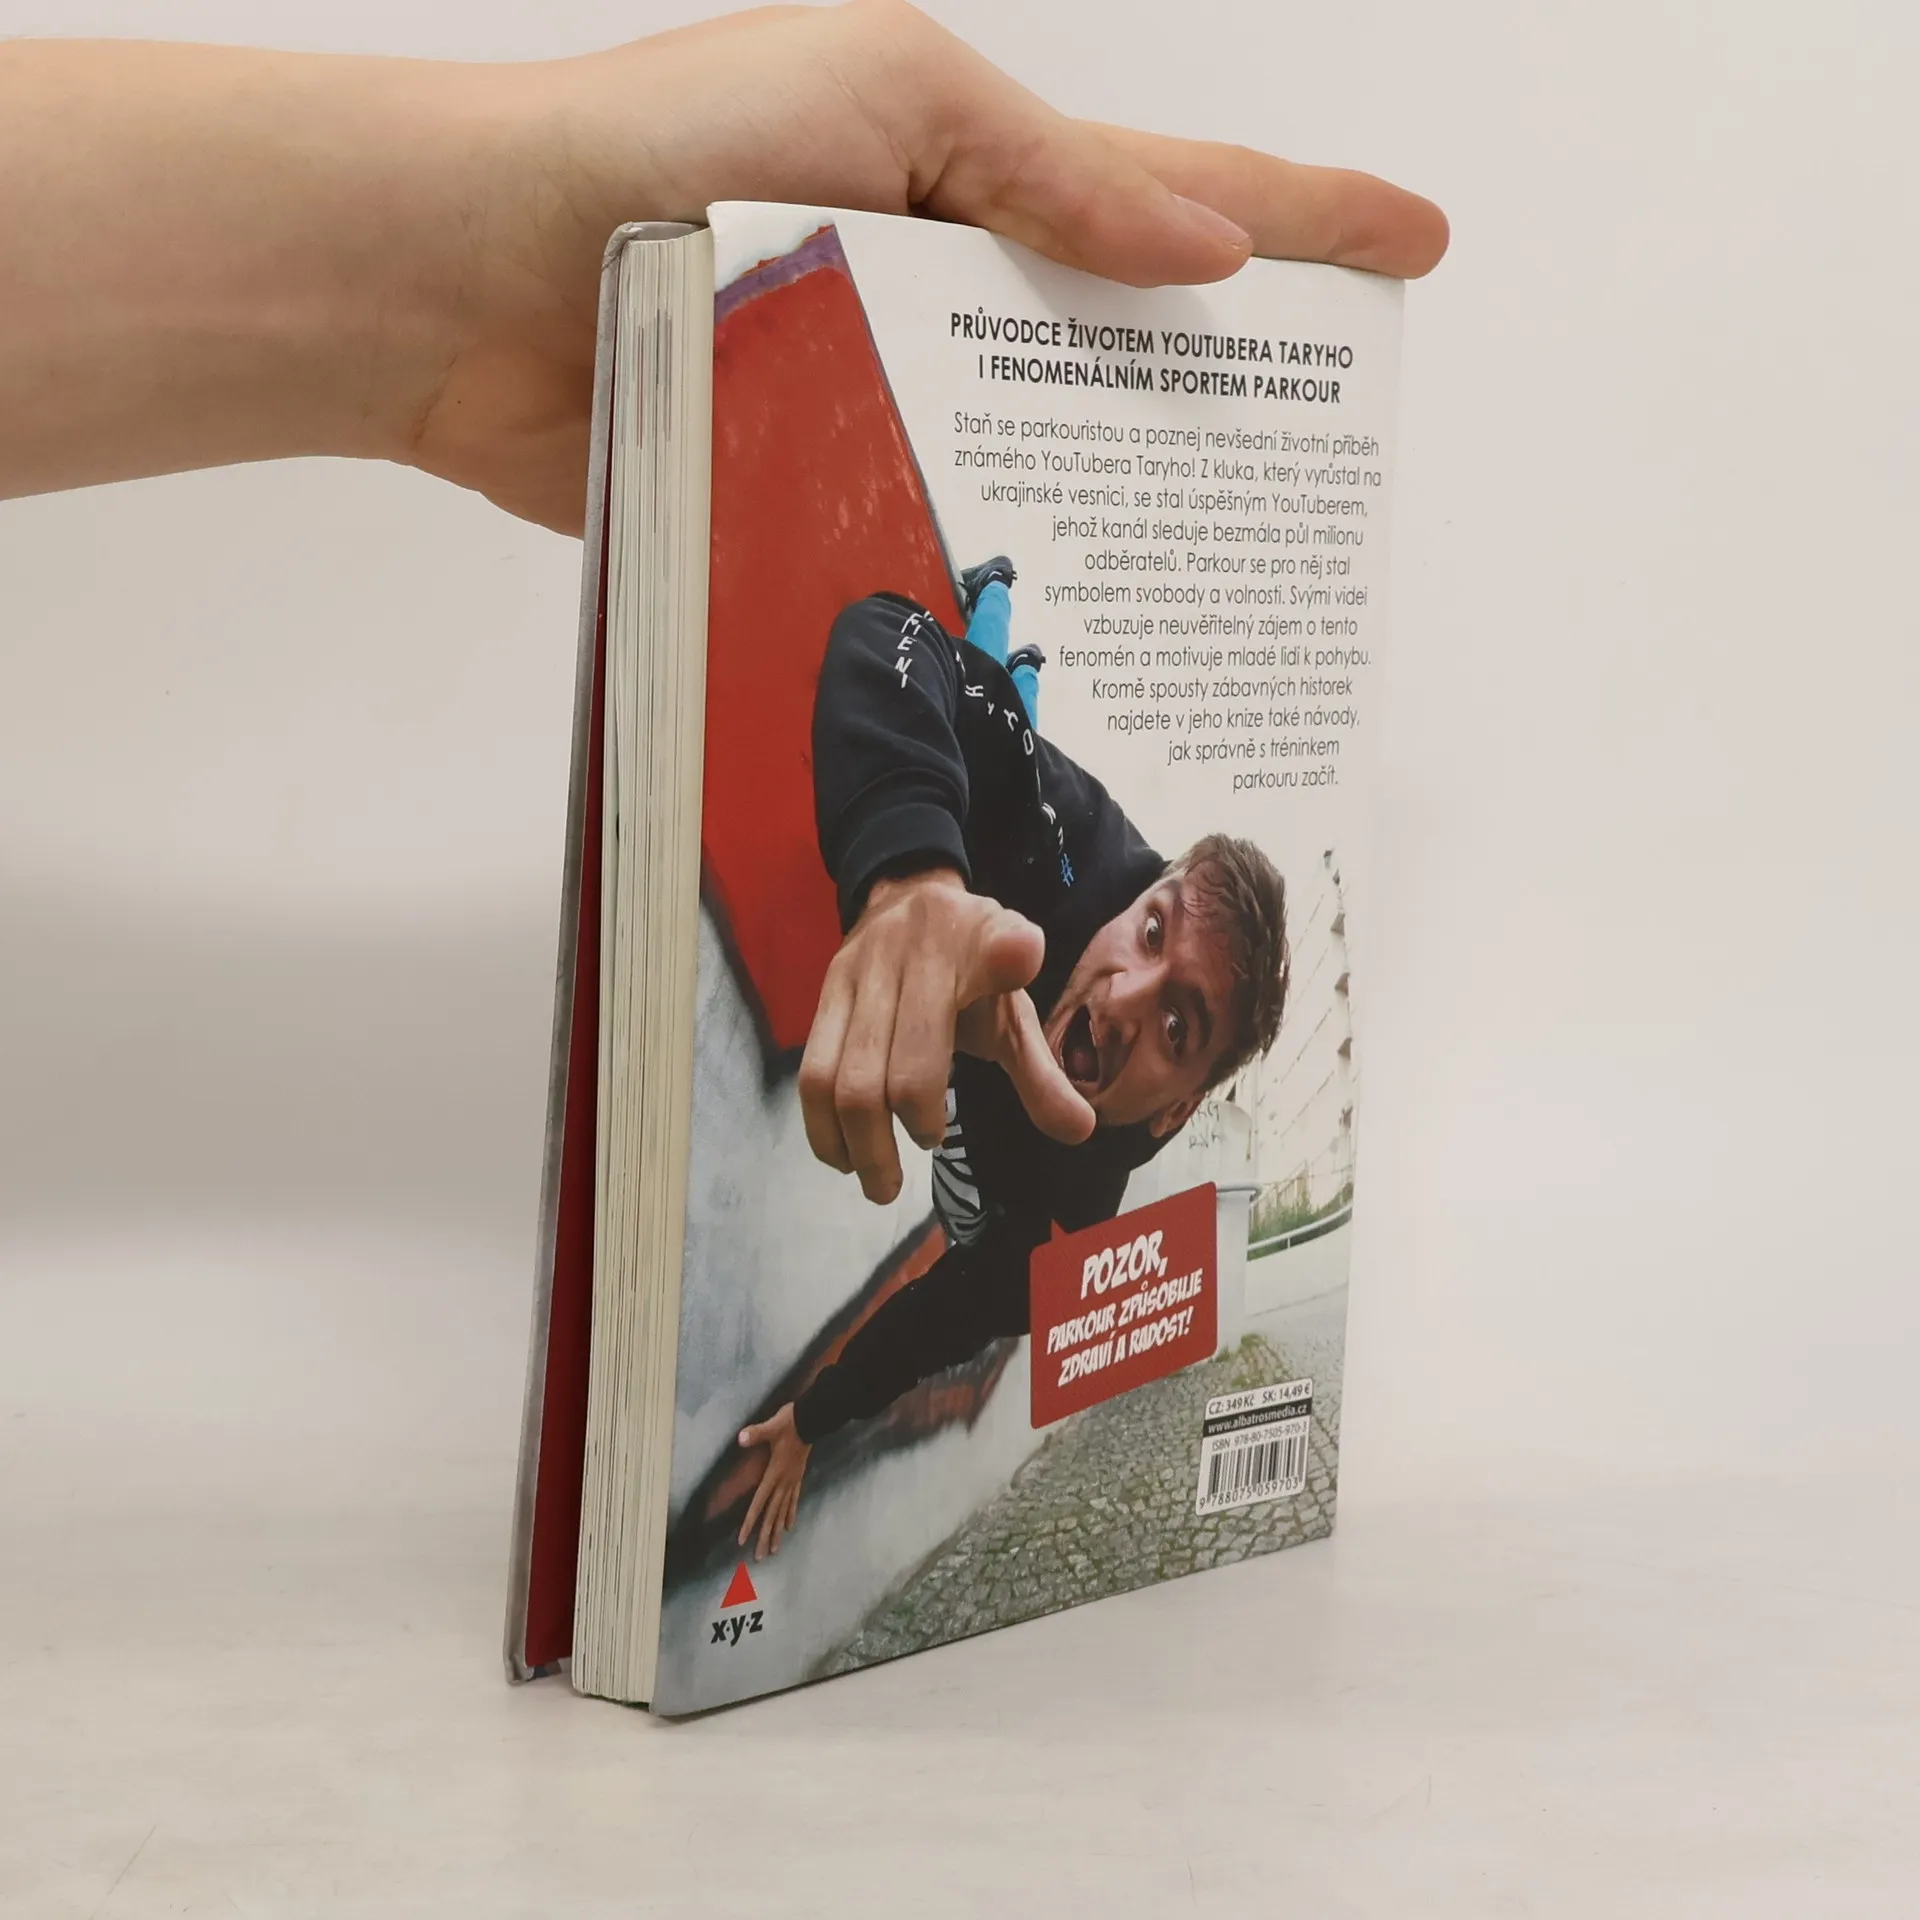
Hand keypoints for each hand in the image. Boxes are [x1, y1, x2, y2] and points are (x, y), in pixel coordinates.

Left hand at [0, 9, 1446, 519]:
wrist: (469, 279)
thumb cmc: (661, 151)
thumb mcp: (889, 98)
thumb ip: (1050, 178)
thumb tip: (1209, 247)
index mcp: (976, 185)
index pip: (1178, 200)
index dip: (1306, 221)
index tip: (1418, 246)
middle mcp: (938, 298)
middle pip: (1120, 357)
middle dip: (1230, 403)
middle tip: (1325, 471)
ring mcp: (877, 402)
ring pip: (1029, 468)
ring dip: (1114, 519)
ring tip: (1215, 588)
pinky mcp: (809, 490)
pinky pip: (925, 537)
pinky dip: (986, 578)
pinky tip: (1052, 635)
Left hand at [737, 1403, 811, 1559]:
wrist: (811, 1419)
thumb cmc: (789, 1423)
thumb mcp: (771, 1427)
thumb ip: (756, 1433)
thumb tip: (742, 1437)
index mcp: (774, 1474)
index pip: (760, 1503)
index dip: (750, 1522)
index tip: (743, 1541)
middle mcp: (783, 1483)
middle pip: (772, 1515)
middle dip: (765, 1536)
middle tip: (760, 1557)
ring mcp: (792, 1481)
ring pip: (783, 1512)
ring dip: (777, 1531)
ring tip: (774, 1550)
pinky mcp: (798, 1477)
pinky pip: (794, 1500)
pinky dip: (790, 1514)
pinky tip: (789, 1526)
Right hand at [799, 866, 1093, 1204]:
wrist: (907, 898)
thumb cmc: (972, 969)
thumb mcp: (1013, 1010)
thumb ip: (1042, 1074)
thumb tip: (1081, 1132)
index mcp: (983, 943)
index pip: (1002, 945)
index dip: (1010, 954)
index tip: (1022, 961)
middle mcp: (920, 951)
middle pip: (900, 1063)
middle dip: (906, 1131)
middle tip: (916, 1170)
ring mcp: (863, 971)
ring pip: (844, 1075)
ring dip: (859, 1143)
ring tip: (879, 1183)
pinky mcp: (827, 990)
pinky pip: (813, 1069)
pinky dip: (824, 1125)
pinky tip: (843, 1155)